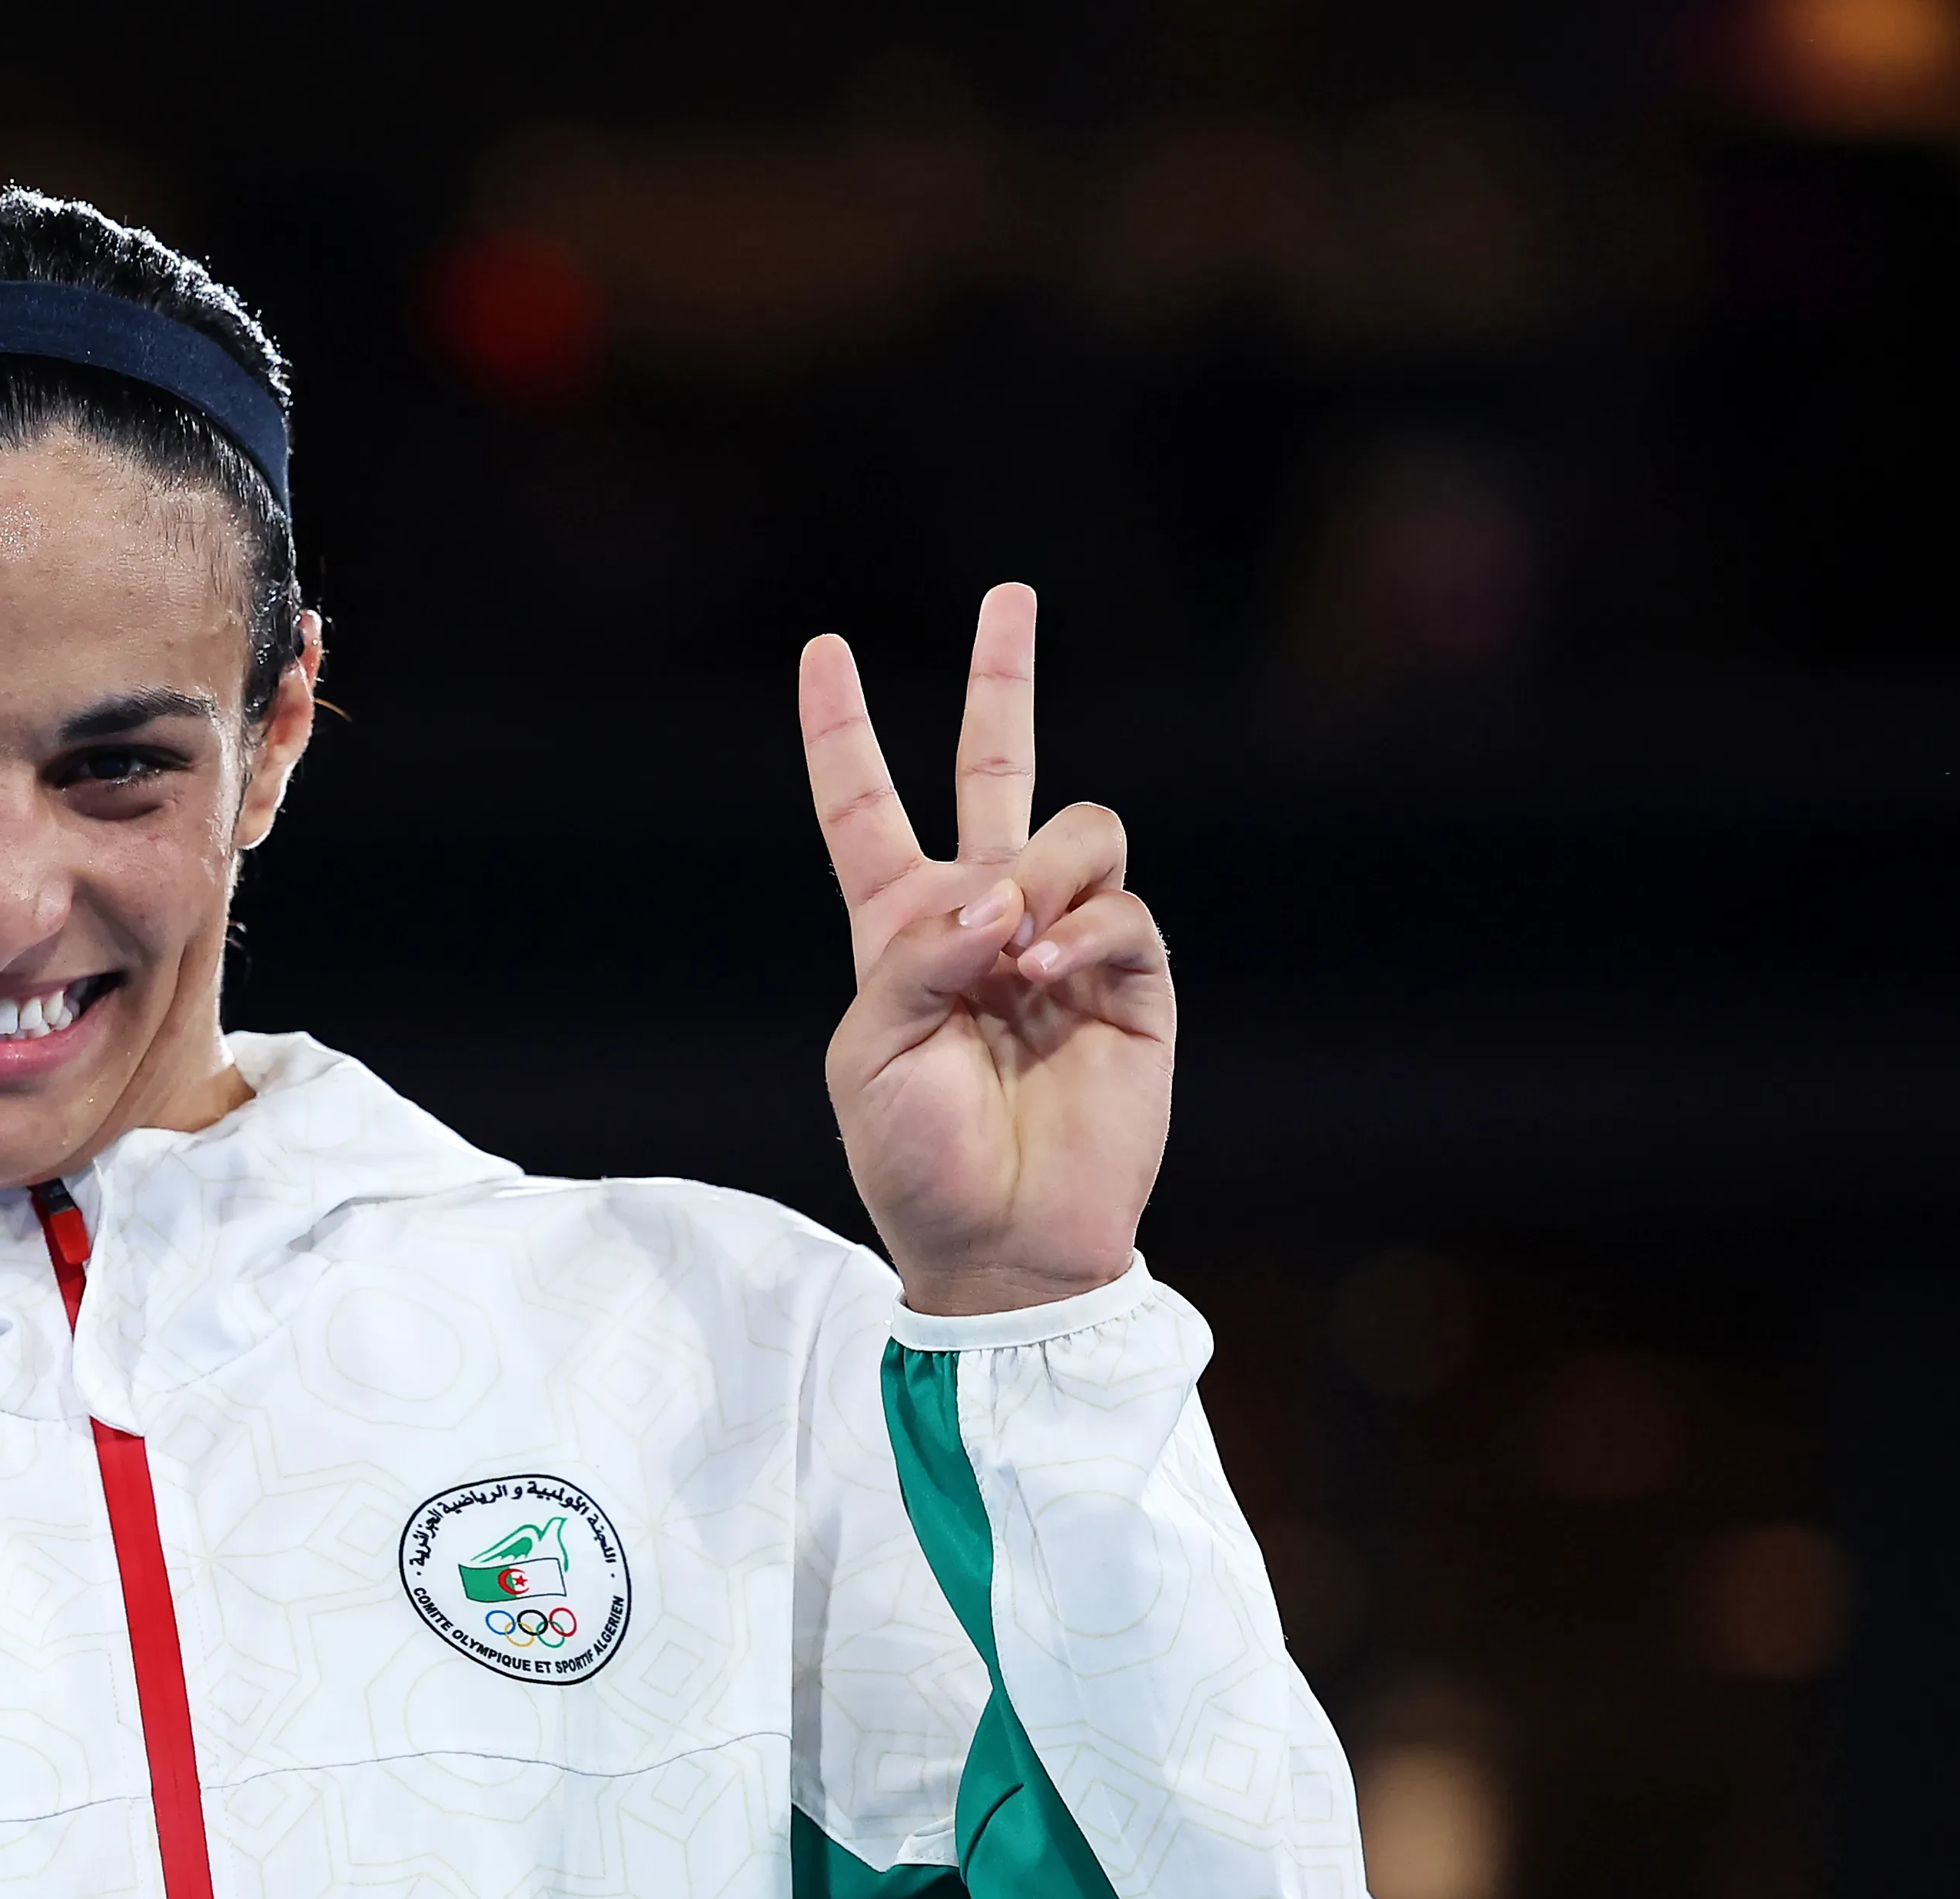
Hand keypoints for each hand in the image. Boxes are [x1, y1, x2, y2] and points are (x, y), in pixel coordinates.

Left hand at [797, 584, 1171, 1316]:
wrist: (995, 1241)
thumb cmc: (913, 1157)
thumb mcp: (869, 1053)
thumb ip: (916, 956)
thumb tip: (1002, 897)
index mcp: (900, 930)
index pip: (866, 809)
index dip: (844, 733)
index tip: (826, 653)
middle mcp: (985, 919)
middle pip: (995, 771)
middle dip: (1001, 681)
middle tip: (1010, 596)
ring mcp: (1064, 943)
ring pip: (1077, 828)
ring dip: (1043, 869)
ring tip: (1014, 949)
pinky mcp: (1134, 983)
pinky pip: (1119, 908)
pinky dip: (1083, 929)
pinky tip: (1045, 975)